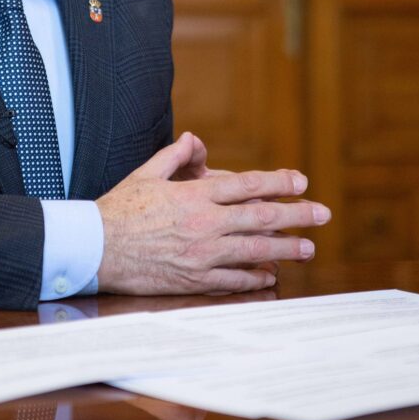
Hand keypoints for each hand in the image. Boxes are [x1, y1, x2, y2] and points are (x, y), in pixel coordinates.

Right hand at [96, 132, 330, 295]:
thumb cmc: (119, 209)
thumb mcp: (147, 173)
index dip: (277, 183)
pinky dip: (255, 278)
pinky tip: (271, 276)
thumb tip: (194, 139)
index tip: (300, 182)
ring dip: (286, 249)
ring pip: (254, 250)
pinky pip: (233, 280)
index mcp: (195, 194)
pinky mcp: (194, 279)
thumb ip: (175, 156)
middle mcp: (205, 223)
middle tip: (322, 215)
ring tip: (308, 248)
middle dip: (296, 215)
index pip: (247, 186)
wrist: (96, 247)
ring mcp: (202, 254)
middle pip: (261, 218)